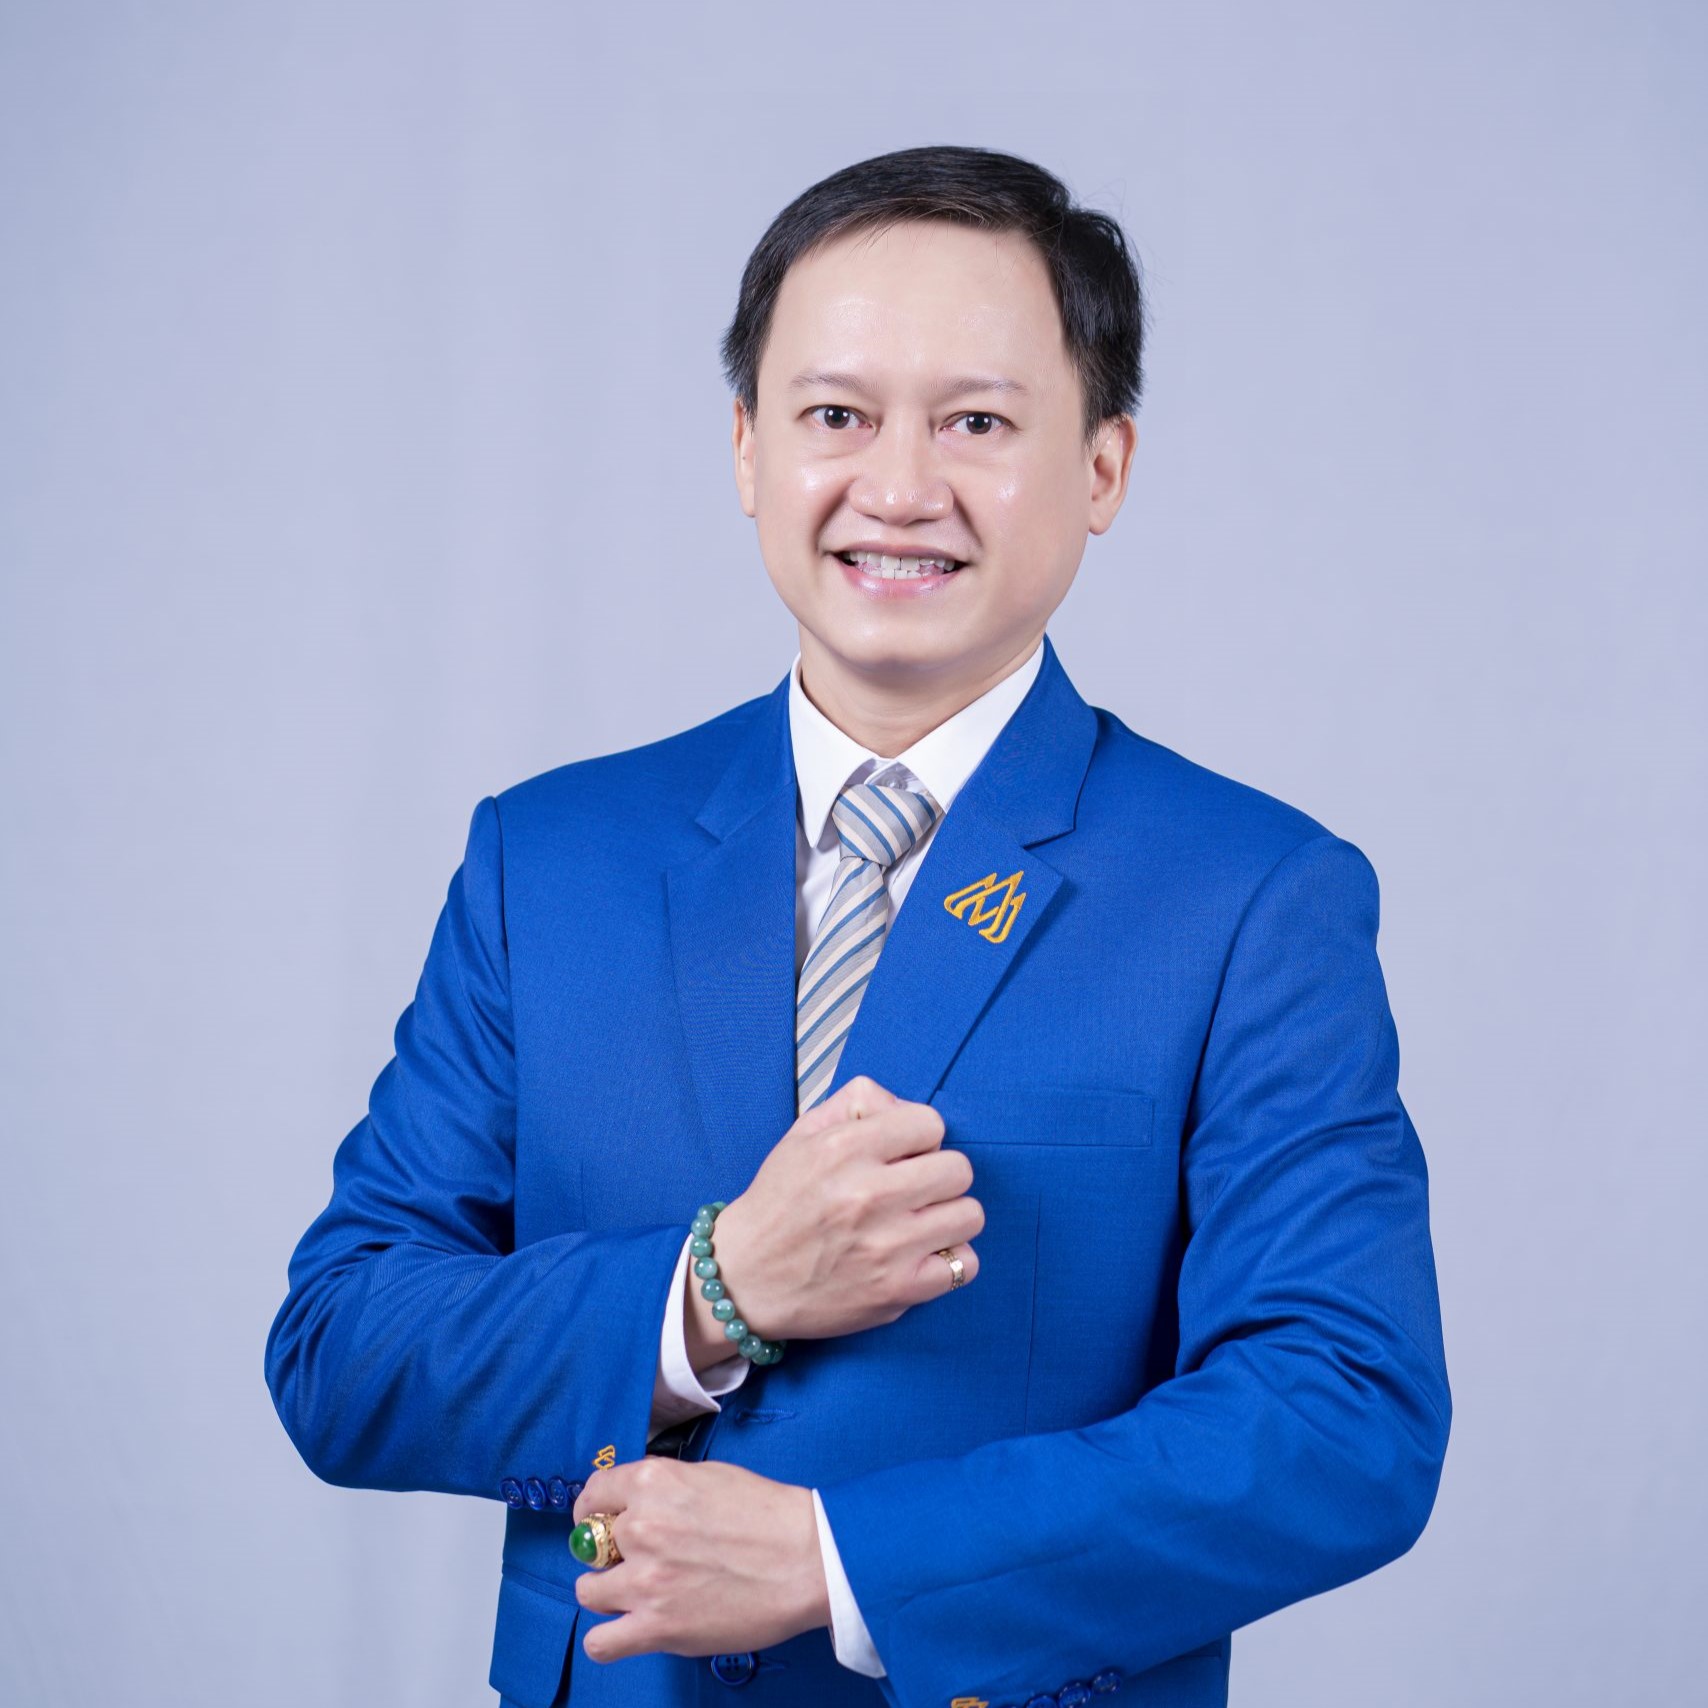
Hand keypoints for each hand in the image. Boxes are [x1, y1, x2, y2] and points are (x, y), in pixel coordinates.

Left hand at [571, 1457, 827, 1659]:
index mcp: (654, 1482)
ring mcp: (645, 1581)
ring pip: (587, 1591)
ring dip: (606, 1591)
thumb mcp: (709, 1474)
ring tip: (635, 1593)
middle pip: (591, 1543)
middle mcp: (641, 1527)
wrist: (806, 1559)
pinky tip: (628, 1629)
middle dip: (608, 1550)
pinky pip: (601, 1642)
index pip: (594, 1494)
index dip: (595, 1509)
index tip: (602, 1520)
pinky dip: (608, 1638)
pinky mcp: (657, 1627)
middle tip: (636, 1558)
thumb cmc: (768, 1513)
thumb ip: (664, 1487)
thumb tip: (636, 1502)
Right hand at [705, 1074, 982, 1344]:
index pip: (930, 1123)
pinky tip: (920, 1255)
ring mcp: (887, 1246)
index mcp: (844, 1148)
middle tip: (914, 1190)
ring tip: (920, 1223)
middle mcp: (868, 1194)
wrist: (746, 1278)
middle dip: (939, 1175)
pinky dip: (949, 1260)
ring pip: (970, 1214)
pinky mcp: (897, 1290)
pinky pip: (964, 1264)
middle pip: (958, 1169)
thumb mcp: (802, 1134)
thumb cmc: (779, 1202)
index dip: (920, 1138)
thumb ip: (857, 1103)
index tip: (903, 1156)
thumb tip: (905, 1108)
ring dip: (949, 1216)